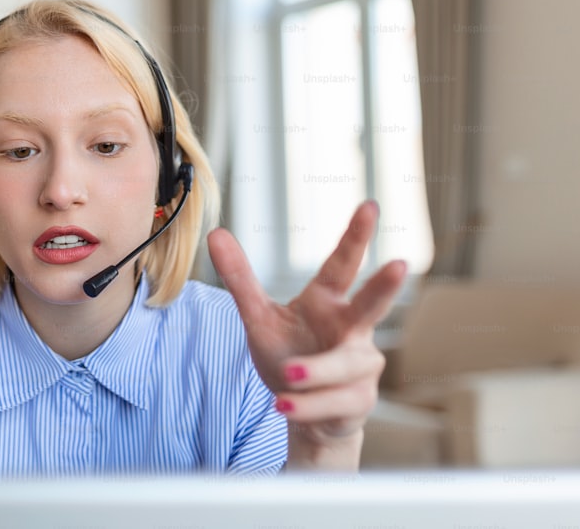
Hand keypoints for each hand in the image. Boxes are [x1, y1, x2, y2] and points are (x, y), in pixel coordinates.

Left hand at [208, 201, 405, 462]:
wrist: (301, 410)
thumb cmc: (288, 354)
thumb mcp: (258, 317)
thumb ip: (240, 279)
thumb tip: (215, 233)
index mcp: (327, 301)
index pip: (342, 265)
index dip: (356, 236)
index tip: (369, 205)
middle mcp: (352, 329)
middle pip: (371, 304)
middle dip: (385, 285)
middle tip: (400, 263)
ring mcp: (361, 365)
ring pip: (344, 364)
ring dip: (316, 370)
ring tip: (288, 375)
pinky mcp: (358, 400)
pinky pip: (334, 401)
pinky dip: (307, 405)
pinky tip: (284, 405)